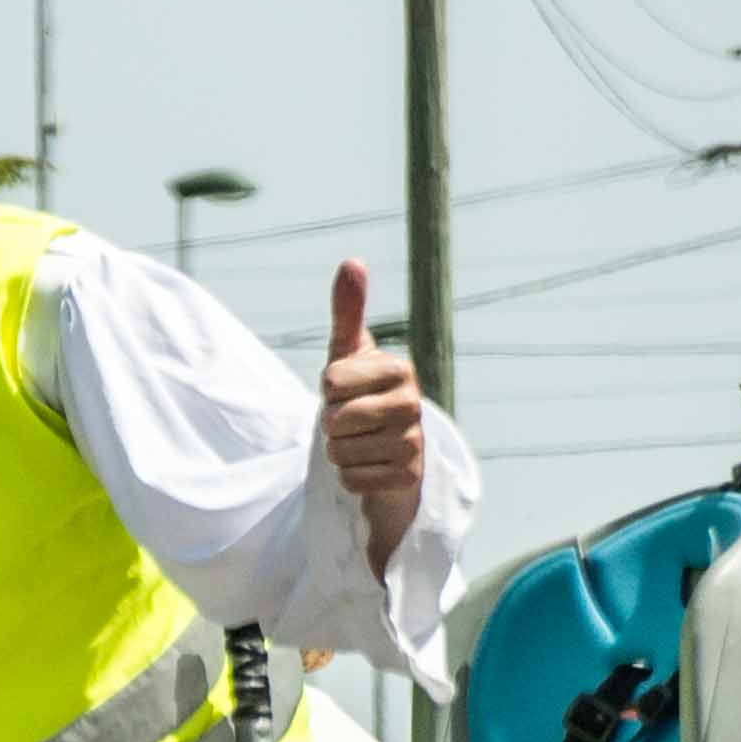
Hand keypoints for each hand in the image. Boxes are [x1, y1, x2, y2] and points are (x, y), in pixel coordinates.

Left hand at [319, 262, 428, 572]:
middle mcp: (413, 403)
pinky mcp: (408, 478)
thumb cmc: (362, 394)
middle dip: (331, 425)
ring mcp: (414, 443)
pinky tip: (369, 468)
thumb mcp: (349, 353)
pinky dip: (350, 478)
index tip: (344, 390)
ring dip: (339, 453)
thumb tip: (352, 261)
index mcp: (399, 369)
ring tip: (360, 444)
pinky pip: (352, 480)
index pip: (331, 382)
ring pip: (340, 452)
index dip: (327, 390)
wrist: (387, 452)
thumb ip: (348, 310)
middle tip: (350, 421)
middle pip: (335, 420)